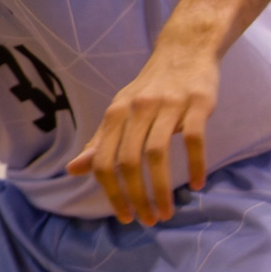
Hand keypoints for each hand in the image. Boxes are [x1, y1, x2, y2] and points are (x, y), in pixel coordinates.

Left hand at [65, 28, 218, 223]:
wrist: (184, 50)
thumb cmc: (149, 89)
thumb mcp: (120, 112)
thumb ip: (100, 142)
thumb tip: (72, 170)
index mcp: (115, 114)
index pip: (104, 161)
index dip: (111, 192)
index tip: (124, 216)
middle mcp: (138, 109)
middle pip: (129, 161)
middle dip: (136, 196)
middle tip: (148, 220)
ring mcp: (168, 105)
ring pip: (158, 154)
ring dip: (161, 188)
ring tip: (166, 212)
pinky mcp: (197, 103)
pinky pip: (195, 139)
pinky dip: (195, 164)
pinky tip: (197, 185)